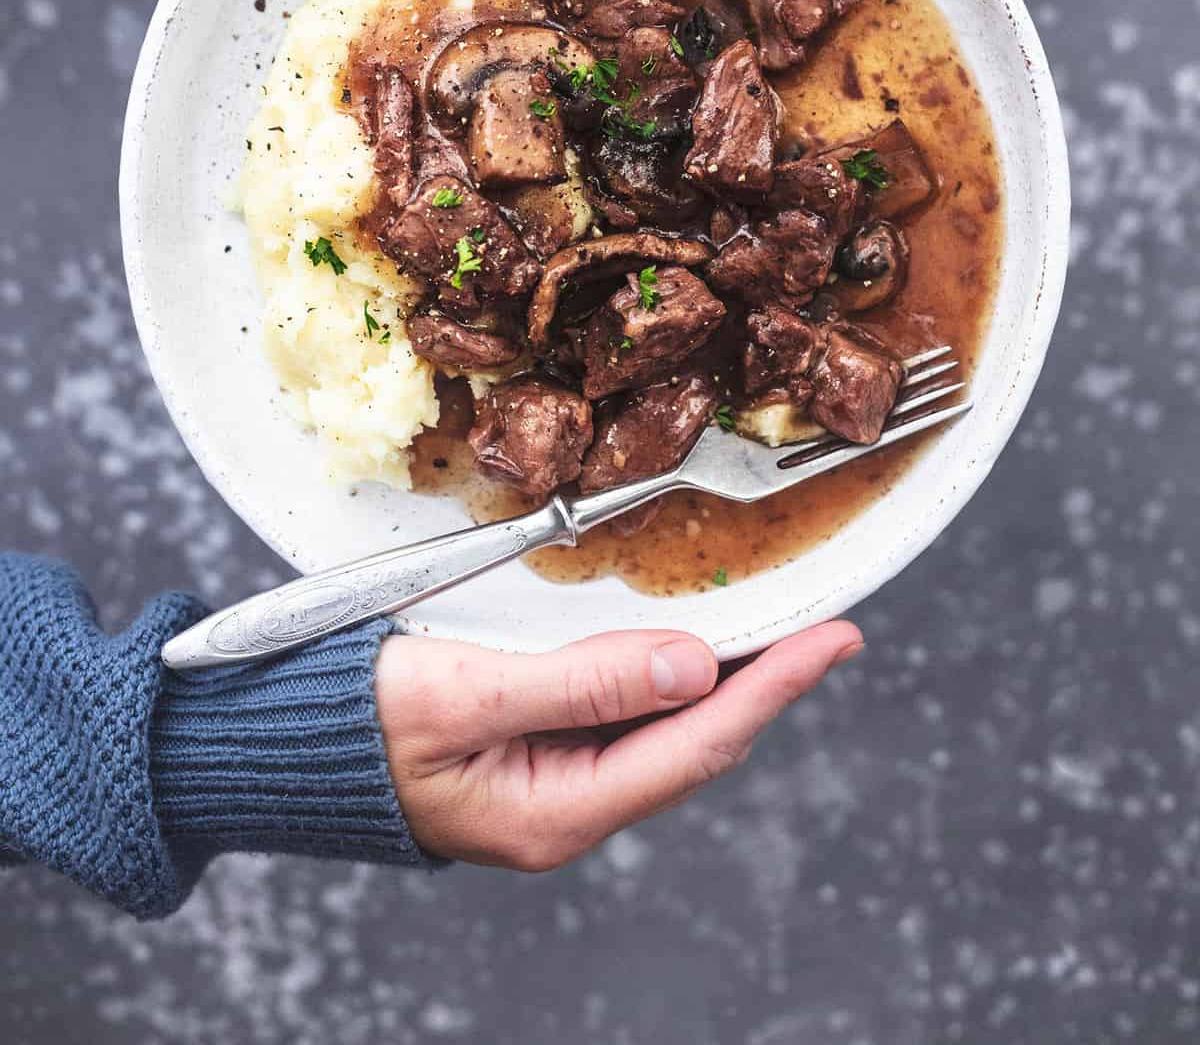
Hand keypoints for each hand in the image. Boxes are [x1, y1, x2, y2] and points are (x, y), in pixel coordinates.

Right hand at [376, 620, 862, 869]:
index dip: (776, 687)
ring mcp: (552, 785)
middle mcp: (568, 808)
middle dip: (767, 685)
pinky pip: (623, 718)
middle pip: (695, 744)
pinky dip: (667, 677)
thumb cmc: (355, 723)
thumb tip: (693, 666)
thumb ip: (579, 680)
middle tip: (829, 629)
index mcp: (557, 812)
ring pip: (664, 733)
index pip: (697, 743)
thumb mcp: (464, 692)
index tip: (837, 639)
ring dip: (725, 682)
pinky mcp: (535, 753)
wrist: (281, 746)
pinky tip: (690, 647)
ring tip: (782, 633)